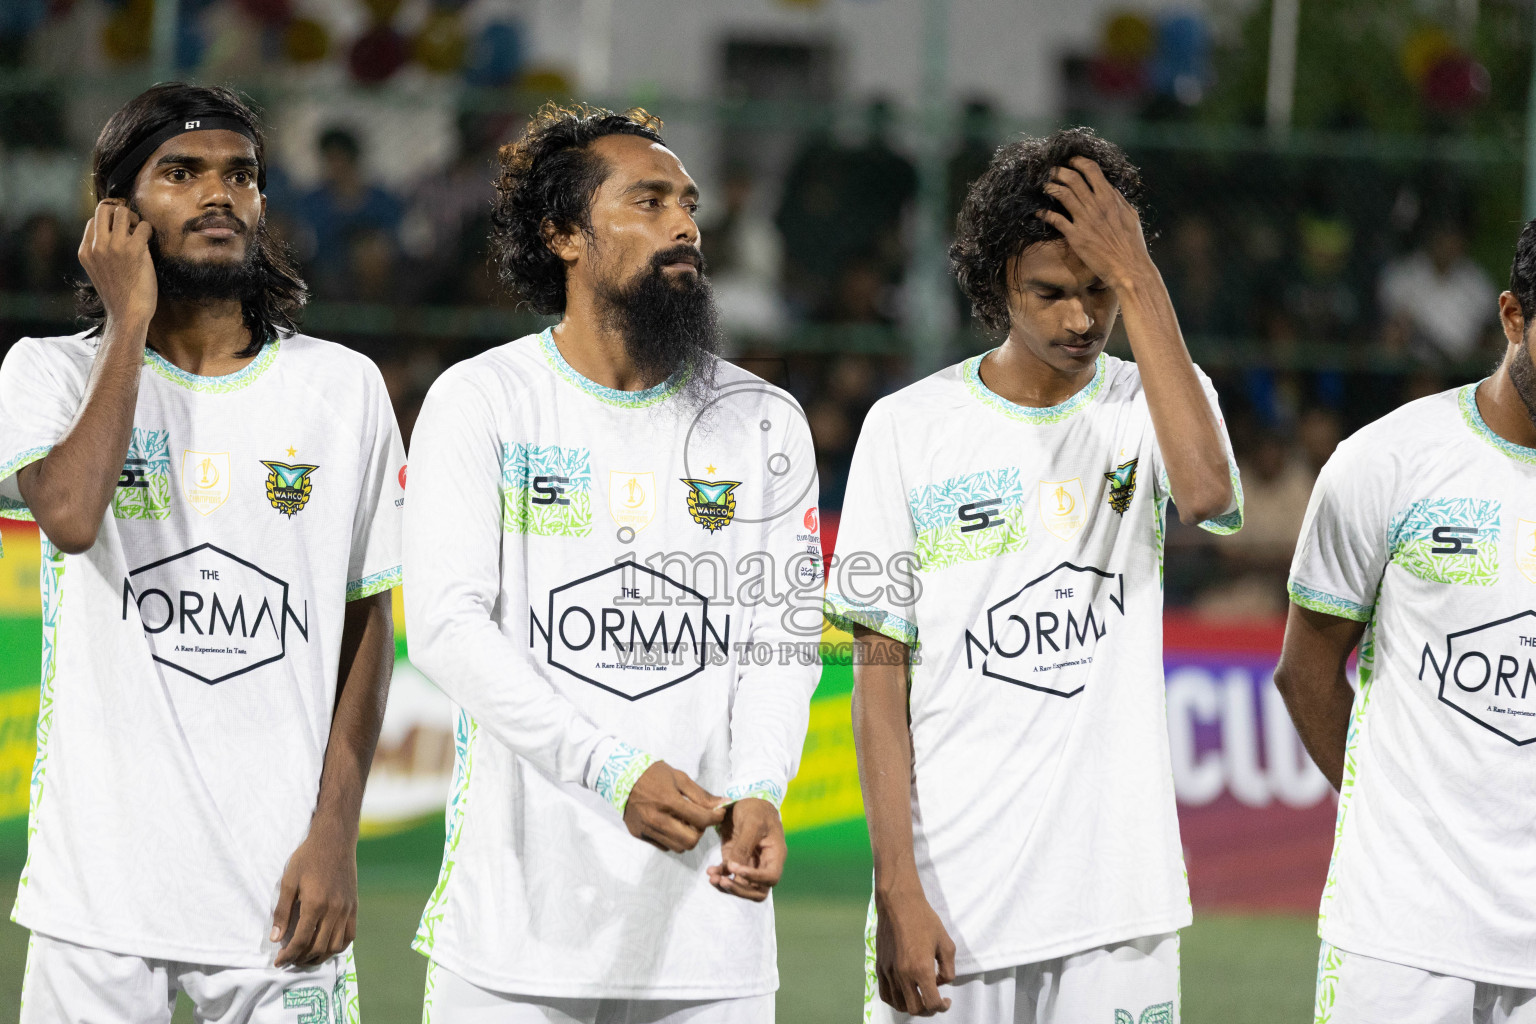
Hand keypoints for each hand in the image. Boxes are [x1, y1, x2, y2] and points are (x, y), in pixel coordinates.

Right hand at [78, 200, 156, 327]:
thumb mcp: (97, 272)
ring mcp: (115, 247)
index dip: (109, 222)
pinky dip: (148, 230)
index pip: (93, 221)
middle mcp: (97, 246)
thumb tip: (113, 234)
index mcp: (85, 251)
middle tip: (131, 226)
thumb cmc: (118, 295)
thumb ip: (99, 253)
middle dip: (119, 212)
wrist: (127, 314)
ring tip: (140, 232)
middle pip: (104, 209)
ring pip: (122, 212)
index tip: (120, 233)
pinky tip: (149, 241)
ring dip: (134, 218)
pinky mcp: (134, 250)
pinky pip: (143, 225)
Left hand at [270, 817, 357, 967]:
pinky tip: (327, 946)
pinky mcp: (354, 906)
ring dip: (320, 956)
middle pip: (318, 947)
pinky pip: (350, 935)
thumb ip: (282, 912)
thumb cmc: (308, 858)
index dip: (288, 956)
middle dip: (301, 959)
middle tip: (289, 960)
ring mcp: (346, 909)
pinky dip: (338, 946)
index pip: (301, 941)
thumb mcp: (288, 882)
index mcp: (315, 904)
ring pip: (335, 946)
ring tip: (306, 957)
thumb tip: (275, 939)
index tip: (278, 962)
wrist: (335, 840)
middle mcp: (333, 910)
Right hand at [623, 761, 725, 852]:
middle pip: (690, 841)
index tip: (718, 813)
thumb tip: (723, 804)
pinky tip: (670, 824)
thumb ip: (701, 794)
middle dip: (700, 831)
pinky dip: (672, 839)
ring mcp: (646, 829)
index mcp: (668, 801)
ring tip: (684, 822)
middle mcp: (656, 819)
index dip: (715, 818)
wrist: (621, 776)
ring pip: (678, 847)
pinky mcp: (639, 834)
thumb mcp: (679, 777)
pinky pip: (664, 846)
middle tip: (698, 819)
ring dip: (687, 837)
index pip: (701, 819)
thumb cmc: (652, 774)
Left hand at [707, 798, 784, 900]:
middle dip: (740, 890)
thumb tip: (733, 869)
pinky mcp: (735, 860)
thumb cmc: (755, 808)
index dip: (755, 878)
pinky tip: (710, 872)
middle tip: (723, 881)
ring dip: (727, 886)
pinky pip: (729, 875)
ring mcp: (749, 864)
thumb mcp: (752, 823)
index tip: (736, 868)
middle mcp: (764, 863)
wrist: (746, 800)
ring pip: (742, 887)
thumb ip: (744, 846)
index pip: (771, 877)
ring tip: (712, 878)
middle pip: (758, 890)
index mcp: (775, 854)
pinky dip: (719, 876)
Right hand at [874, 879, 955, 1016]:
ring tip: (921, 997)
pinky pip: (885, 994)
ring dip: (912, 1006)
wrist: (899, 904)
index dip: (942, 1007)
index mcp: (921, 969)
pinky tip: (904, 993)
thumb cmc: (925, 920)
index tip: (946, 1001)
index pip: (931, 1003)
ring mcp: (889, 972)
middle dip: (928, 1010)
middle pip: (915, 1009)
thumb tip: (941, 983)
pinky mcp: (880, 967)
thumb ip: (948, 969)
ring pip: (899, 1004)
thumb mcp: (947, 943)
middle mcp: (903, 975)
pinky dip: (896, 1000)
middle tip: (936, 1001)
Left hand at [1036, 156, 1152, 292]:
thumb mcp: (1130, 215)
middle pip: (1072, 178)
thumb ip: (1118, 200)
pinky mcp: (1075, 236)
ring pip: (1062, 194)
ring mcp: (1084, 219)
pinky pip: (1055, 219)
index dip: (1078, 162)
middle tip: (1051, 171)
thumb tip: (1110, 188)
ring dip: (1050, 187)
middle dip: (1059, 171)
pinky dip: (1044, 213)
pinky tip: (1038, 212)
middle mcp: (1096, 204)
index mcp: (1110, 197)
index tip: (1070, 161)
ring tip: (1044, 186)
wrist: (1128, 267)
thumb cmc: (1132, 244)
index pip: (1092, 170)